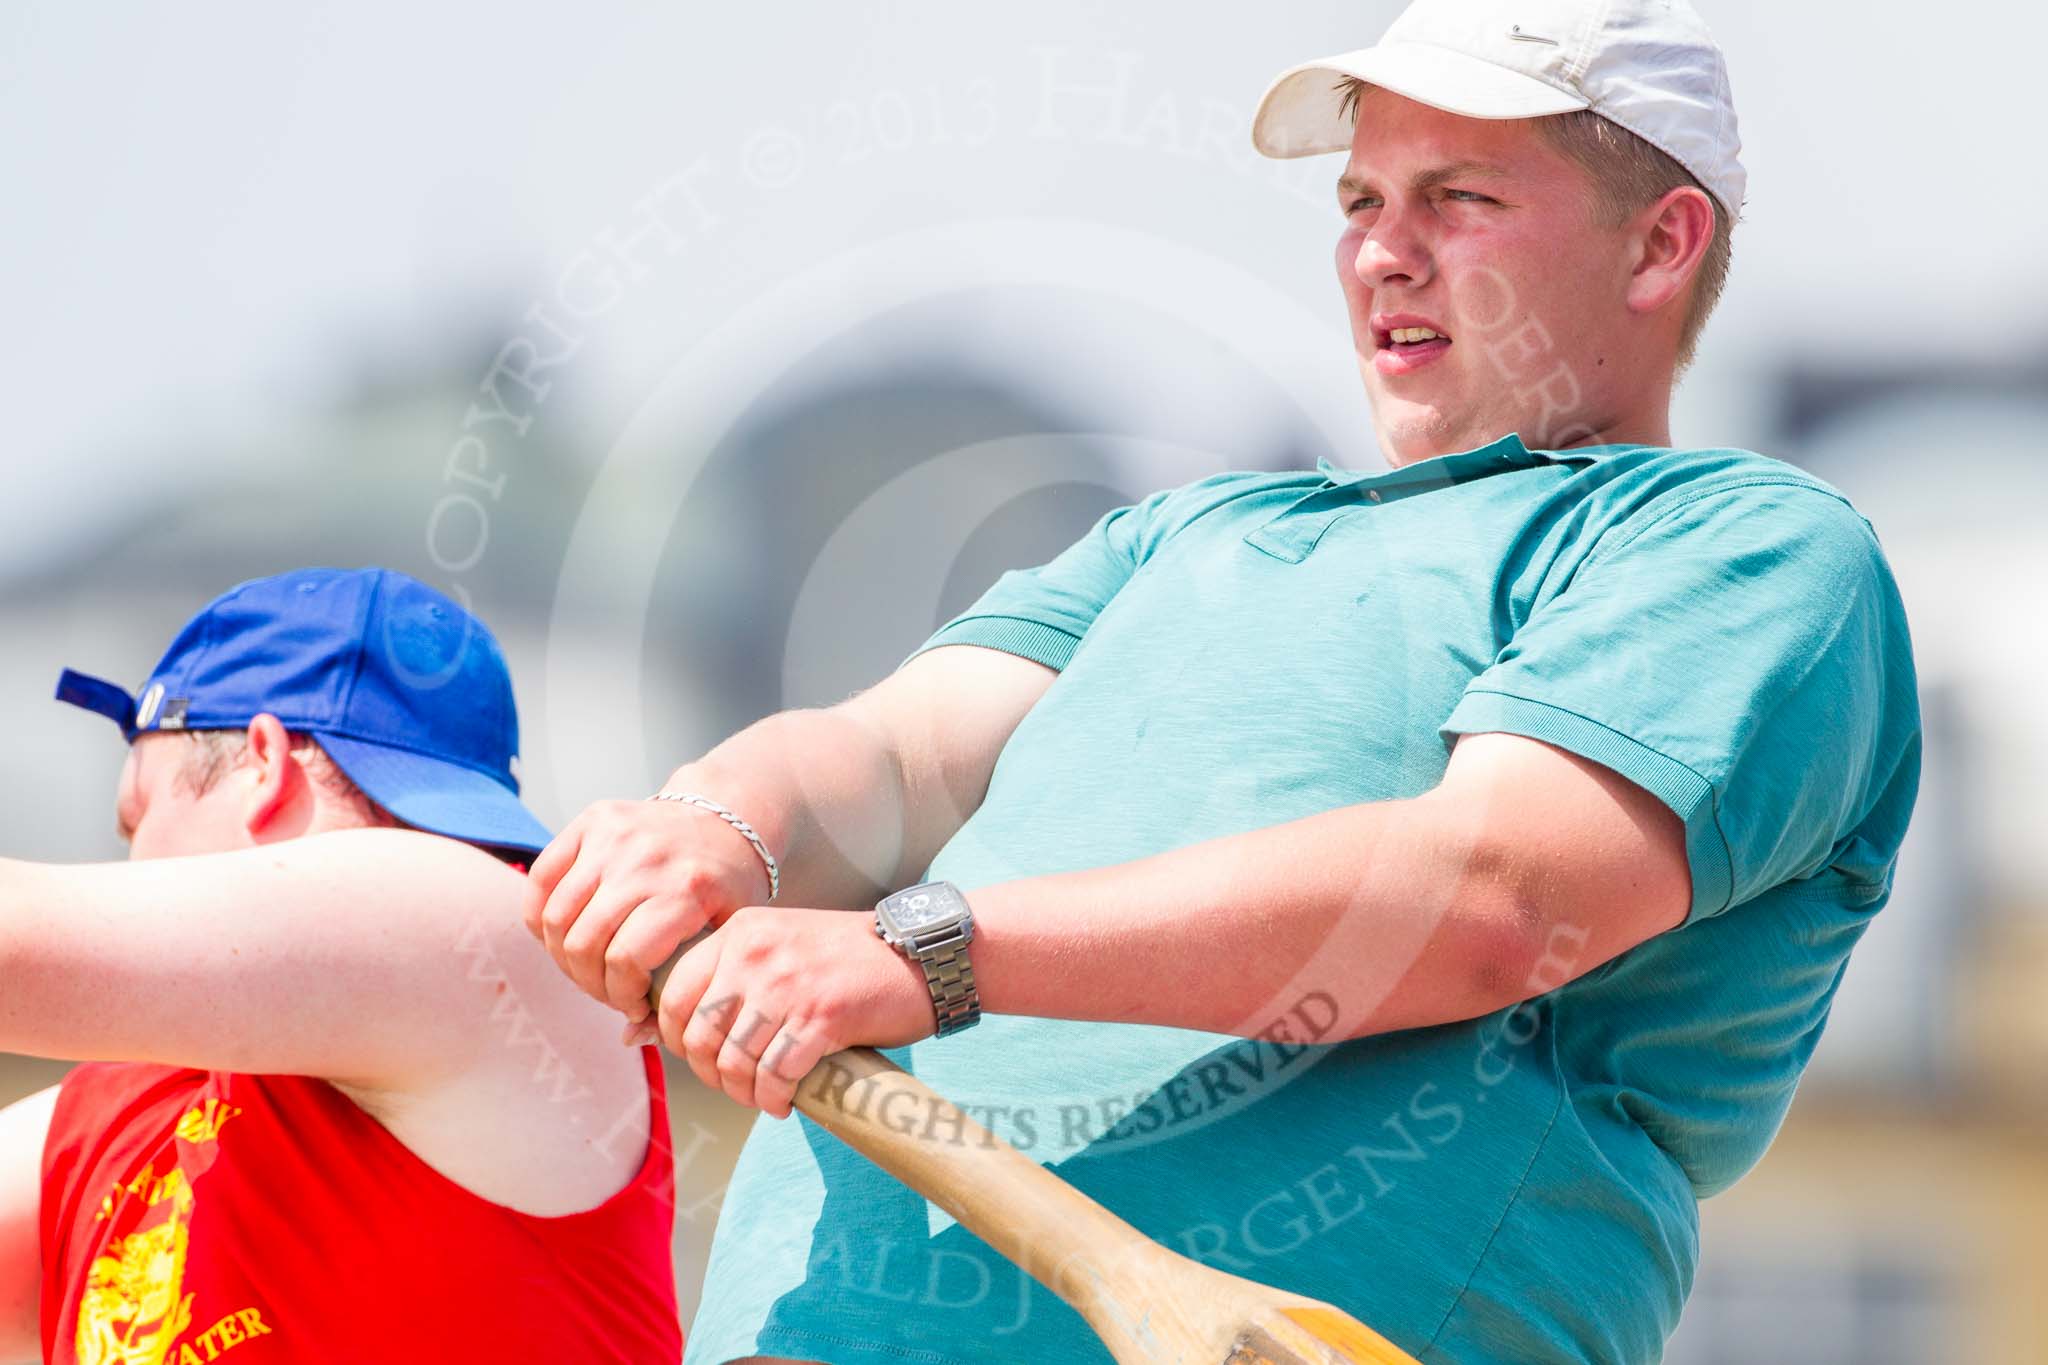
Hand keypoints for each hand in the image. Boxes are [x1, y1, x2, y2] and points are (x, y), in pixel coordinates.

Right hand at [525, 796, 773, 1020]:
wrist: (727, 818)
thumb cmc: (727, 886)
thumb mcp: (723, 938)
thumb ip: (682, 989)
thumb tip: (629, 1036)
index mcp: (687, 889)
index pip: (625, 959)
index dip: (620, 995)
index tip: (633, 1005)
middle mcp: (646, 858)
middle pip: (585, 943)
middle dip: (590, 983)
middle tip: (607, 992)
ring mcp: (614, 835)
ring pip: (555, 917)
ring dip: (563, 957)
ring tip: (587, 969)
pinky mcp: (591, 821)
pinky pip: (541, 879)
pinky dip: (540, 917)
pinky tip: (564, 936)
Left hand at [643, 904, 934, 1116]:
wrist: (923, 955)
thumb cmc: (847, 960)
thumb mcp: (776, 950)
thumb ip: (719, 982)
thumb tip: (633, 1035)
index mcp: (739, 932)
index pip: (672, 995)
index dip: (676, 1040)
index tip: (704, 1056)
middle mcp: (754, 952)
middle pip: (695, 1034)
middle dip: (708, 1073)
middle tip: (736, 1083)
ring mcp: (786, 985)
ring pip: (732, 1060)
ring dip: (742, 1092)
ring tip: (762, 1095)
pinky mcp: (821, 1017)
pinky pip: (774, 1075)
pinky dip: (774, 1098)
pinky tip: (786, 1100)